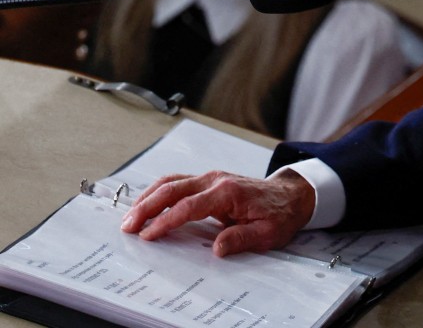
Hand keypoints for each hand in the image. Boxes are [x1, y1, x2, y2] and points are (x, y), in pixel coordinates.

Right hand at [120, 169, 314, 256]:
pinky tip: (146, 204)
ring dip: (148, 197)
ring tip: (130, 217)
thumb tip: (217, 249)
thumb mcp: (267, 233)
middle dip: (146, 207)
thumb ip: (241, 239)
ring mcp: (212, 178)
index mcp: (228, 192)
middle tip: (127, 226)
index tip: (148, 236)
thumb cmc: (280, 214)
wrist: (292, 195)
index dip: (166, 221)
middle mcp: (217, 180)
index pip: (188, 206)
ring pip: (172, 182)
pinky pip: (179, 182)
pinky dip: (158, 192)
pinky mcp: (209, 181)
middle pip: (173, 189)